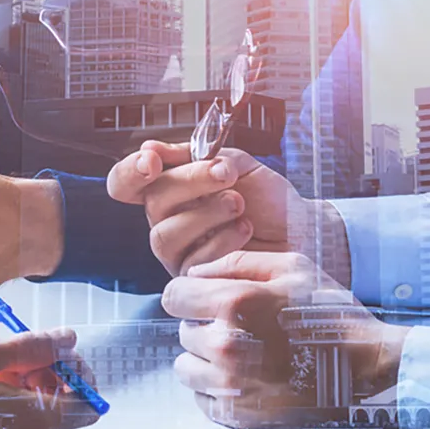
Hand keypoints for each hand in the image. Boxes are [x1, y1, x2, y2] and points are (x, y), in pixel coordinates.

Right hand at [0, 329, 100, 428]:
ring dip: (22, 385)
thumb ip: (32, 345)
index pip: (89, 402)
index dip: (77, 370)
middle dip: (46, 373)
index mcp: (37, 422)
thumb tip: (68, 338)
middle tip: (12, 353)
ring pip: (36, 412)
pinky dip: (4, 402)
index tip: (53, 349)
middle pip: (63, 405)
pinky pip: (13, 424)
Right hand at [110, 142, 339, 277]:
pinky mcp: (197, 280)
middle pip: (152, 203)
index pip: (126, 183)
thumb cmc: (270, 200)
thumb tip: (150, 147)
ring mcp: (180, 253)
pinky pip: (193, 261)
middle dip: (189, 182)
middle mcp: (168, 222)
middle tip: (226, 174)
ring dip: (206, 213)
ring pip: (165, 235)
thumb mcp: (237, 164)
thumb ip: (197, 154)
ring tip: (239, 203)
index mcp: (171, 190)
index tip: (152, 159)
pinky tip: (246, 229)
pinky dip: (222, 240)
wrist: (302, 231)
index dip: (130, 171)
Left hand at [162, 252, 406, 428]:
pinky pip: (202, 398)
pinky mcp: (238, 414)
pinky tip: (249, 377)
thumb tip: (194, 274)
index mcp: (235, 302)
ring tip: (244, 354)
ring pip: (186, 367)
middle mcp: (226, 344)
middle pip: (183, 332)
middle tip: (244, 328)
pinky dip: (217, 389)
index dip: (190, 296)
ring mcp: (231, 384)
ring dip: (206, 360)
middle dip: (205, 327)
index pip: (173, 297)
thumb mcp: (292, 267)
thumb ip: (237, 263)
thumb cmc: (330, 311)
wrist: (366, 365)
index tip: (207, 301)